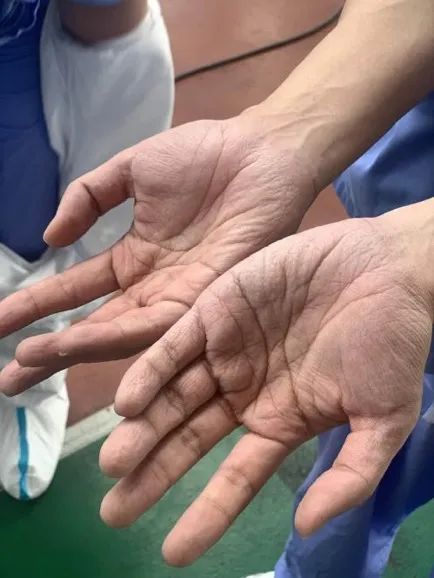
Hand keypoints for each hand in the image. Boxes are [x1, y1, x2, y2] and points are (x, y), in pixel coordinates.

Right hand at [0, 114, 313, 393]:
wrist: (260, 152)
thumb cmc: (203, 157)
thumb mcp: (131, 171)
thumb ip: (87, 198)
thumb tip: (48, 237)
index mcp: (133, 258)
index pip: (75, 291)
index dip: (35, 308)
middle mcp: (150, 287)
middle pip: (91, 328)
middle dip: (47, 352)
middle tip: (5, 381)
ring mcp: (176, 297)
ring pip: (118, 335)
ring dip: (73, 350)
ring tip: (29, 364)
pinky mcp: (204, 301)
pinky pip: (157, 327)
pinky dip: (119, 341)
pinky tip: (79, 349)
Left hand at [98, 211, 432, 565]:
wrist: (387, 268)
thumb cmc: (392, 341)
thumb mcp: (385, 418)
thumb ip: (351, 473)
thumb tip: (306, 527)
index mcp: (280, 419)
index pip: (236, 476)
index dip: (207, 513)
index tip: (173, 553)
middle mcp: (245, 389)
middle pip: (190, 438)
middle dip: (153, 473)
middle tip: (116, 511)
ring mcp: (226, 350)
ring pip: (173, 396)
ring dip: (142, 429)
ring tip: (113, 464)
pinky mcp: (214, 309)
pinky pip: (174, 346)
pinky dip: (150, 373)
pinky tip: (128, 403)